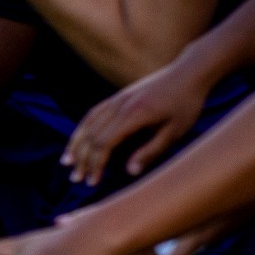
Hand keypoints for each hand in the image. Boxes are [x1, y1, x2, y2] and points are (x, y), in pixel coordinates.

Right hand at [65, 63, 209, 184]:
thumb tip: (128, 172)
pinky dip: (82, 129)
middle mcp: (120, 106)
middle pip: (92, 135)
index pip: (105, 143)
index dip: (96, 164)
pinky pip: (93, 114)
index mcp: (134, 115)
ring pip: (88, 123)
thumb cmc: (186, 104)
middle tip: (76, 179)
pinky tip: (79, 141)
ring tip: (67, 162)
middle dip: (82, 159)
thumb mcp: (175, 132)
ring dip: (76, 145)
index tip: (93, 182)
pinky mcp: (117, 97)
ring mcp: (116, 99)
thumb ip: (151, 152)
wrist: (188, 72)